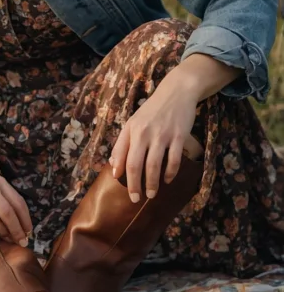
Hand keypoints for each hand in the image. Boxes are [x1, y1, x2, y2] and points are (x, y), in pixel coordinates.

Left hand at [108, 73, 200, 202]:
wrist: (176, 92)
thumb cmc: (153, 110)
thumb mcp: (134, 122)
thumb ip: (123, 142)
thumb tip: (113, 165)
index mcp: (131, 129)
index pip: (121, 155)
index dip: (119, 172)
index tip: (120, 186)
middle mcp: (144, 132)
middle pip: (135, 164)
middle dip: (134, 185)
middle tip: (135, 199)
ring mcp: (162, 135)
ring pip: (154, 165)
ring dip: (152, 183)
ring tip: (151, 195)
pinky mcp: (179, 136)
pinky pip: (174, 160)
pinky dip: (170, 173)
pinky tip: (167, 180)